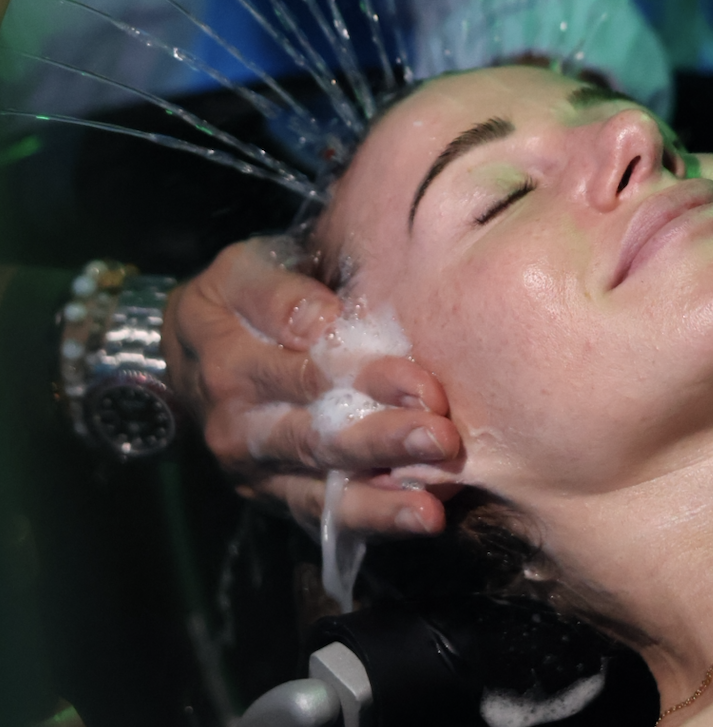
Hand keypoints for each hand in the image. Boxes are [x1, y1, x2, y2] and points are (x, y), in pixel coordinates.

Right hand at [162, 237, 460, 535]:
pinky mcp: (274, 496)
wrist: (186, 351)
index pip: (310, 377)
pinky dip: (368, 523)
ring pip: (320, 494)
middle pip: (319, 441)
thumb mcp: (242, 273)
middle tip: (442, 442)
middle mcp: (240, 431)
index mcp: (233, 368)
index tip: (426, 387)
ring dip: (380, 504)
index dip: (370, 384)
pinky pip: (321, 518)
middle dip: (385, 444)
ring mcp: (256, 472)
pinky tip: (412, 522)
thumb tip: (320, 321)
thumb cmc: (233, 299)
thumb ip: (280, 294)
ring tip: (430, 513)